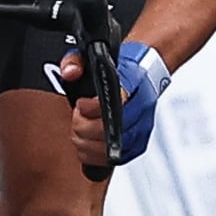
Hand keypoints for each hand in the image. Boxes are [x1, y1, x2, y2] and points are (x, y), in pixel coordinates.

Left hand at [59, 40, 168, 165]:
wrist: (145, 73)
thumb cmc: (120, 67)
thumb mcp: (93, 54)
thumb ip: (76, 61)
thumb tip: (70, 73)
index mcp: (132, 86)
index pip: (113, 105)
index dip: (91, 109)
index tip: (81, 104)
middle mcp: (140, 111)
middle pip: (107, 132)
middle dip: (83, 126)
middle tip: (78, 116)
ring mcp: (140, 130)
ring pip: (109, 149)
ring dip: (86, 142)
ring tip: (81, 129)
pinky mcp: (138, 145)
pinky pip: (114, 160)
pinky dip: (95, 155)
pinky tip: (88, 144)